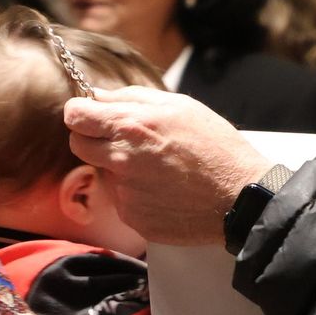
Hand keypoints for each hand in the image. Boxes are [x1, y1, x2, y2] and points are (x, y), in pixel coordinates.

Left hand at [63, 86, 272, 244]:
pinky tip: (164, 190)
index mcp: (131, 126)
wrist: (241, 197)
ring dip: (119, 169)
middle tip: (124, 141)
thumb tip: (97, 96)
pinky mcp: (133, 218)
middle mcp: (121, 160)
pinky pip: (122, 201)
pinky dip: (136, 195)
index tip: (91, 116)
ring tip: (158, 169)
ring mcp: (125, 193)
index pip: (75, 116)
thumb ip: (132, 97)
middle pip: (78, 145)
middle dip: (93, 139)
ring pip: (104, 174)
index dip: (81, 113)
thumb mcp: (180, 106)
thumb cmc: (215, 146)